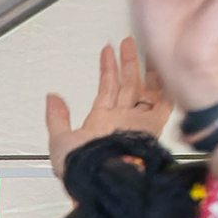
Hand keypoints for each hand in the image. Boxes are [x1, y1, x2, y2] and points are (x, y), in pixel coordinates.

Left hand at [43, 35, 168, 177]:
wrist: (99, 174)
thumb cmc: (80, 164)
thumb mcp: (59, 139)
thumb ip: (57, 117)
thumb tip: (52, 99)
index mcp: (101, 124)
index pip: (107, 91)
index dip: (107, 70)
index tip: (107, 51)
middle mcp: (121, 122)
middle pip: (127, 86)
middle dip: (127, 63)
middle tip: (127, 42)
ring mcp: (138, 122)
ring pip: (145, 88)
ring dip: (142, 67)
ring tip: (142, 47)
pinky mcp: (153, 125)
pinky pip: (164, 99)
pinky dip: (165, 82)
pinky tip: (162, 64)